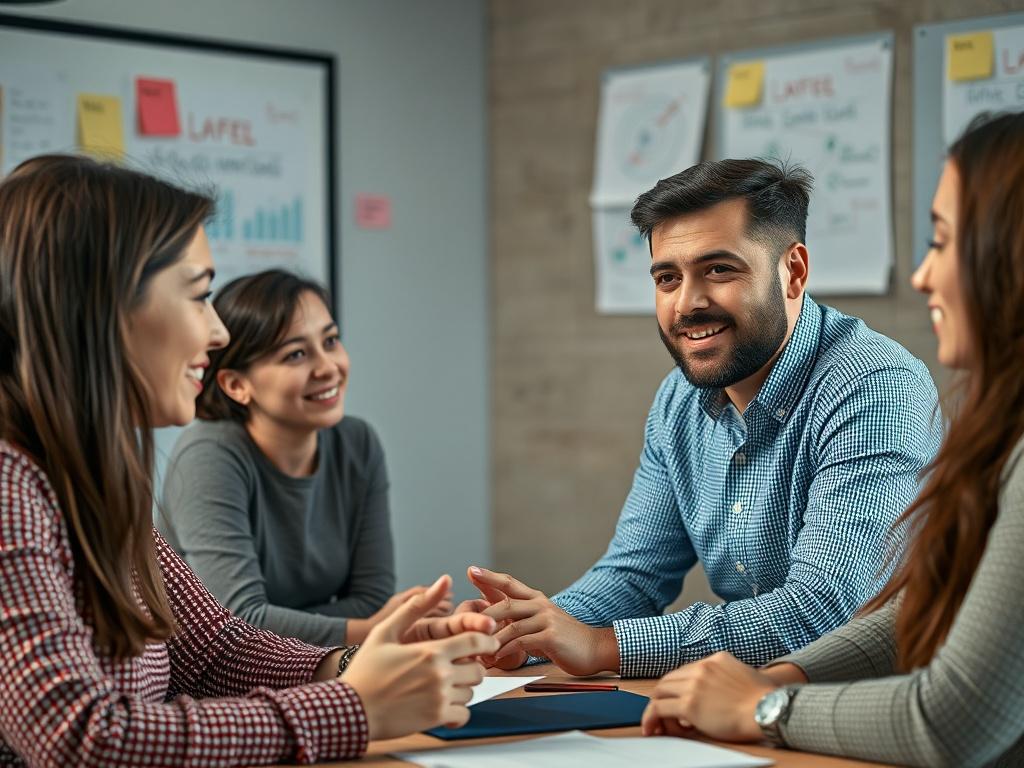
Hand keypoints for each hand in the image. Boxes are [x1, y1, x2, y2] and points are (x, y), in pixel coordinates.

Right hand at [340, 574, 498, 740]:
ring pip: (471, 692)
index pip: (476, 642)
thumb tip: (445, 581)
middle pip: (478, 669)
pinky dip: (458, 711)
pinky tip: (443, 704)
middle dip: (472, 666)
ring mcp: (439, 698)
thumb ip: (417, 606)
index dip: (487, 641)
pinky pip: (463, 714)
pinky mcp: (435, 719)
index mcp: (431, 651)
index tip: (488, 643)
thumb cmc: (366, 669)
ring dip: (462, 688)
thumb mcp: (386, 631)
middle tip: (459, 666)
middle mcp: (440, 675)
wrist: (350, 709)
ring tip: (443, 685)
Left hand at [467, 566, 619, 675]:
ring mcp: (546, 619)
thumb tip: (497, 620)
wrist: (594, 648)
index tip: (471, 569)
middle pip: (505, 604)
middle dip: (483, 612)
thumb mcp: (542, 623)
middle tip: (464, 622)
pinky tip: (496, 658)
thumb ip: (522, 619)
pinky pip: (521, 642)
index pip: (510, 583)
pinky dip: (506, 650)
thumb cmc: (564, 639)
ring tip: (478, 650)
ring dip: (492, 639)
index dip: (490, 576)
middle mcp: (540, 605)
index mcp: (536, 599)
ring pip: (511, 625)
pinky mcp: (551, 636)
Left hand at [641, 652, 778, 741]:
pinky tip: (651, 728)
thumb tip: (720, 694)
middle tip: (664, 714)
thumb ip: (728, 678)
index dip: (679, 688)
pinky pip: (659, 709)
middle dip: (664, 697)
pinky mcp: (689, 704)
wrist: (769, 709)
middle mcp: (702, 668)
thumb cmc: (766, 700)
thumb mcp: (746, 675)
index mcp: (716, 659)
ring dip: (657, 708)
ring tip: (658, 725)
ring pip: (660, 693)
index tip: (678, 701)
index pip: (686, 671)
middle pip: (669, 680)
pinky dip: (651, 718)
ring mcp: (694, 684)